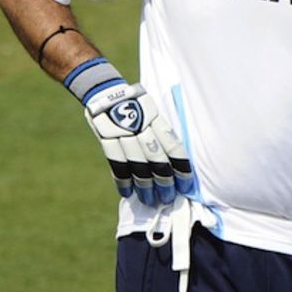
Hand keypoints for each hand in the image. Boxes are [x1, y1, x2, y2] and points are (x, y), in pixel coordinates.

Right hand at [83, 81, 193, 205]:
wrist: (105, 90)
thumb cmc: (136, 104)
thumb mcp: (153, 111)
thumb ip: (162, 132)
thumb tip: (176, 160)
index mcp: (157, 119)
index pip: (173, 148)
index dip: (181, 169)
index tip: (187, 186)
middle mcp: (141, 127)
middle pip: (156, 160)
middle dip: (165, 182)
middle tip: (169, 198)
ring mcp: (122, 134)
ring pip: (137, 165)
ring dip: (145, 186)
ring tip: (150, 201)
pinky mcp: (106, 139)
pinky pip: (115, 164)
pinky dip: (122, 181)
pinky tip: (128, 194)